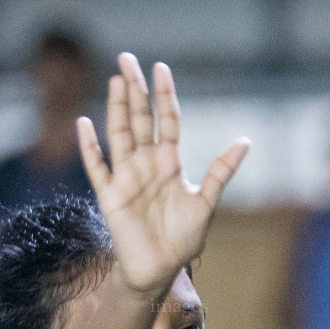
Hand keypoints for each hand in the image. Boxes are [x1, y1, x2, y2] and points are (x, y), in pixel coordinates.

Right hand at [77, 54, 249, 293]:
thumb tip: (246, 141)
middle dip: (135, 90)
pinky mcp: (110, 195)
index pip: (166, 120)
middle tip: (128, 58)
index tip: (161, 68)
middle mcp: (146, 164)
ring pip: (119, 134)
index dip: (164, 95)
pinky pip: (97, 167)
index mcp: (169, 163)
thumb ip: (221, 171)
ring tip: (116, 80)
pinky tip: (84, 123)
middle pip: (139, 119)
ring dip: (117, 108)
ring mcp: (126, 177)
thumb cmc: (182, 239)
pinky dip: (90, 147)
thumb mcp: (206, 202)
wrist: (160, 270)